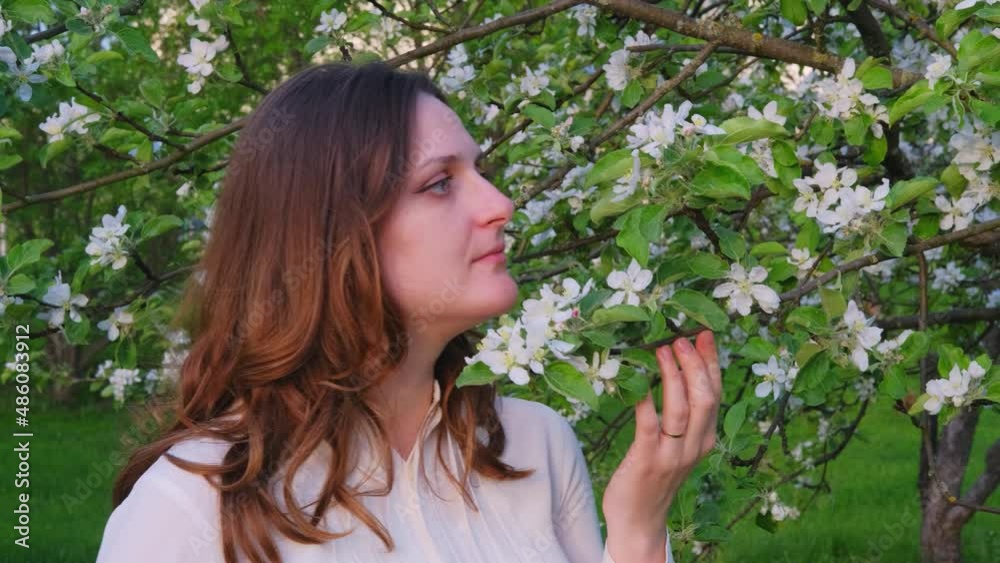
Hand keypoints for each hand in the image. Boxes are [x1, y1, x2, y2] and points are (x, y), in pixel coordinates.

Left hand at [601, 330, 722, 562]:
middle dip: (695, 365)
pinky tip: (639, 384)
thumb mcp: (677, 444)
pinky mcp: (647, 461)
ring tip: (663, 350)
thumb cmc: (654, 476)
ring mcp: (672, 455)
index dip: (711, 363)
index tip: (704, 335)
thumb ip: (681, 415)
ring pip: (681, 410)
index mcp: (705, 438)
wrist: (639, 521)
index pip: (715, 394)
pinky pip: (648, 426)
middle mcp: (694, 446)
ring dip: (673, 376)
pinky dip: (646, 402)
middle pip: (704, 399)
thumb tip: (674, 370)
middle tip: (681, 338)